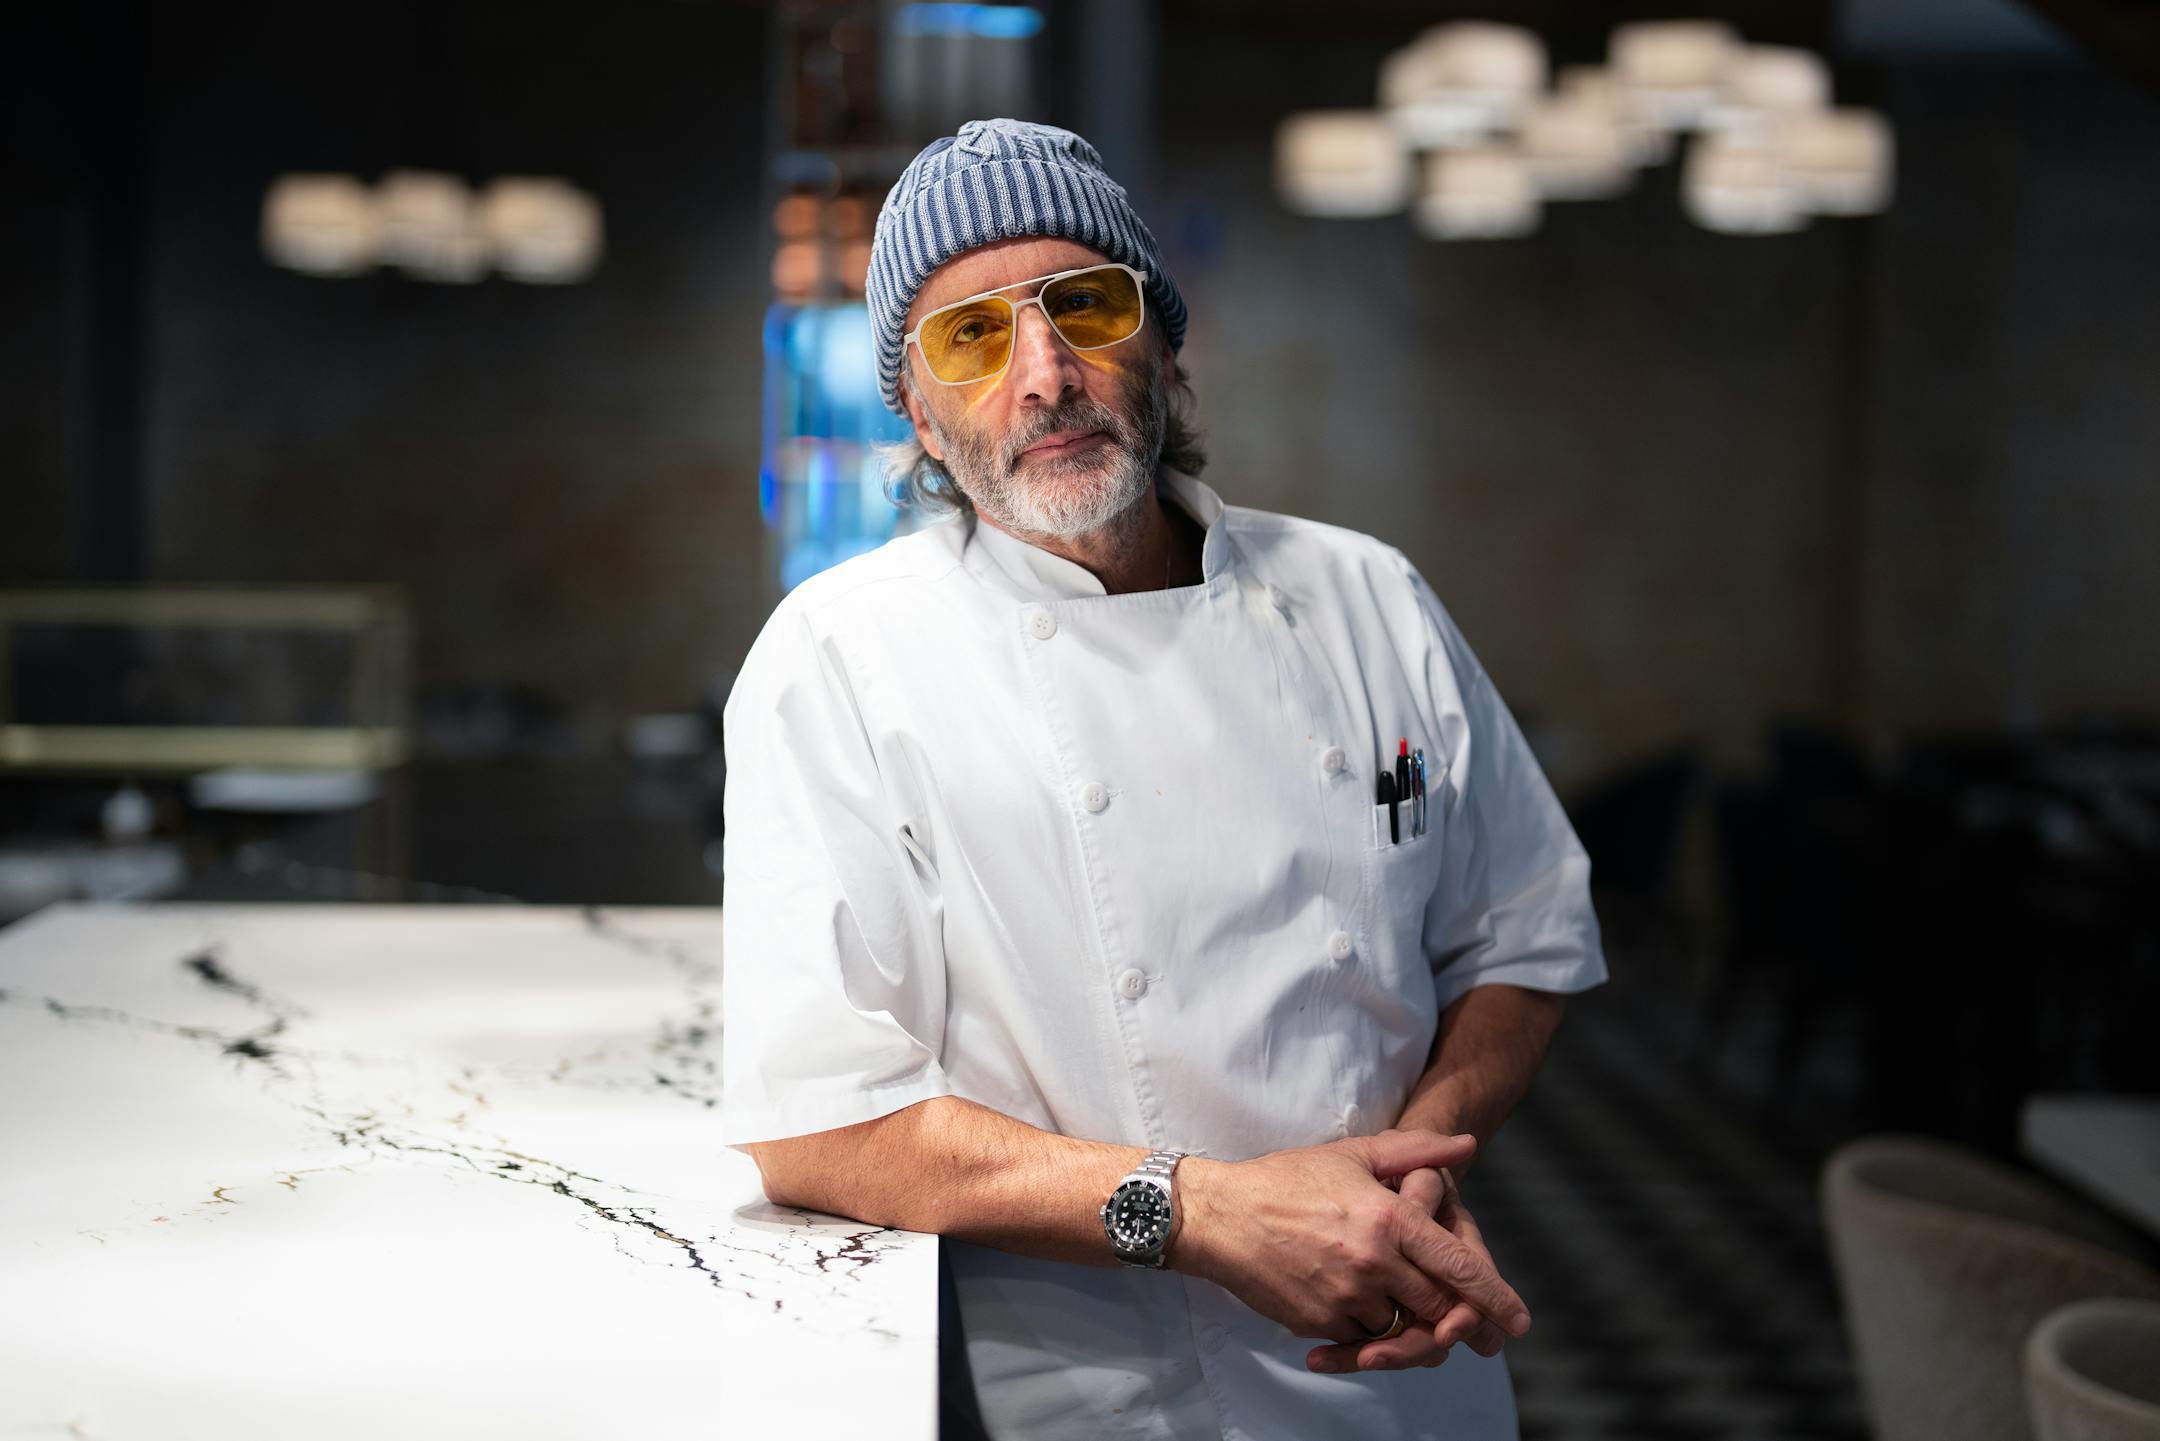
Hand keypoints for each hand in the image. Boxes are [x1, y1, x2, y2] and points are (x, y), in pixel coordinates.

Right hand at [1172, 1129, 1531, 1351]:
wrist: (1219, 1216)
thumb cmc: (1287, 1179)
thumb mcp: (1353, 1154)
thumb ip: (1415, 1151)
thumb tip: (1466, 1145)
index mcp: (1387, 1217)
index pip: (1458, 1265)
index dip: (1495, 1296)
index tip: (1519, 1320)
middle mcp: (1372, 1261)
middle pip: (1438, 1307)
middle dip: (1456, 1318)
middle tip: (1467, 1323)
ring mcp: (1344, 1295)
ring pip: (1402, 1329)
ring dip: (1410, 1324)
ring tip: (1400, 1305)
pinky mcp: (1318, 1322)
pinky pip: (1362, 1340)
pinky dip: (1370, 1331)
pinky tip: (1359, 1305)